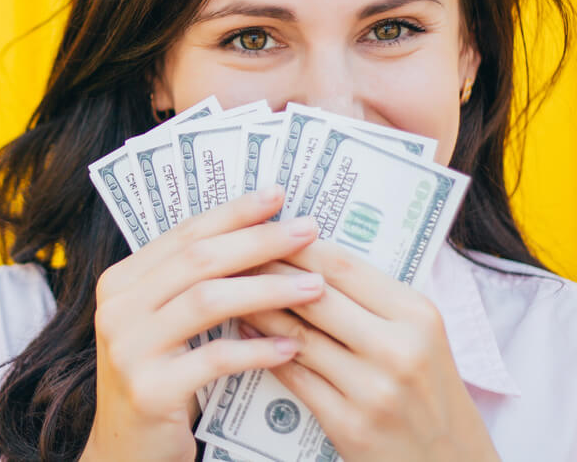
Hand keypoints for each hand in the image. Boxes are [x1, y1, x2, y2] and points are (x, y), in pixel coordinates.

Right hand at [81, 186, 325, 461]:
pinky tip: (291, 346)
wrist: (124, 453)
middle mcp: (116, 308)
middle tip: (308, 231)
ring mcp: (128, 349)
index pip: (184, 234)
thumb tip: (256, 237)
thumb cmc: (159, 382)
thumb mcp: (163, 326)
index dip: (232, 212)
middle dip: (258, 241)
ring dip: (268, 289)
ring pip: (207, 300)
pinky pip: (214, 358)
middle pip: (198, 260)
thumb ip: (191, 287)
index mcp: (121, 282)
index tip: (276, 196)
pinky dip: (257, 349)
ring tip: (314, 287)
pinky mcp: (149, 390)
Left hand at [240, 241, 499, 461]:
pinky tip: (243, 335)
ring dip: (256, 310)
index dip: (295, 245)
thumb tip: (304, 259)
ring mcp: (374, 389)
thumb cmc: (428, 393)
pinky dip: (262, 352)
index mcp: (418, 314)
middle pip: (314, 295)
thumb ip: (371, 300)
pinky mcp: (351, 424)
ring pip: (296, 335)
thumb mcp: (419, 337)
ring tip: (228, 292)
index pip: (342, 265)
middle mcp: (399, 348)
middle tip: (231, 258)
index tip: (262, 232)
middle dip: (266, 273)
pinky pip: (294, 376)